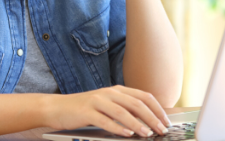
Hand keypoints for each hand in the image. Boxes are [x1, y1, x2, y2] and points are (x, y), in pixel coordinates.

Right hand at [43, 85, 169, 136]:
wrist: (57, 107)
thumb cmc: (84, 109)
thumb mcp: (107, 104)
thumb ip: (124, 109)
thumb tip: (147, 121)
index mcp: (117, 90)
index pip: (143, 96)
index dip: (157, 109)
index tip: (166, 121)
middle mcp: (109, 93)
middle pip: (136, 104)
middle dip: (152, 118)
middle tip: (161, 130)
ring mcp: (97, 101)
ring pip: (123, 112)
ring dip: (138, 124)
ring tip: (148, 134)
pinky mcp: (87, 112)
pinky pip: (106, 120)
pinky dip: (118, 127)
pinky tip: (127, 134)